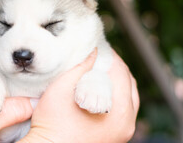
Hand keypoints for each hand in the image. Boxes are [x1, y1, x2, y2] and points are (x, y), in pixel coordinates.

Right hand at [18, 49, 139, 142]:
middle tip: (100, 58)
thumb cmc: (53, 124)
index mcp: (119, 110)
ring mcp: (122, 132)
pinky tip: (99, 91)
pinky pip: (122, 110)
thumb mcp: (62, 88)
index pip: (122, 73)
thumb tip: (93, 52)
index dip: (111, 56)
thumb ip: (80, 66)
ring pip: (127, 98)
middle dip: (115, 68)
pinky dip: (114, 97)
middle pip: (129, 84)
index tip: (100, 48)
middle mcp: (126, 122)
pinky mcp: (115, 137)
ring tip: (99, 73)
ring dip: (116, 82)